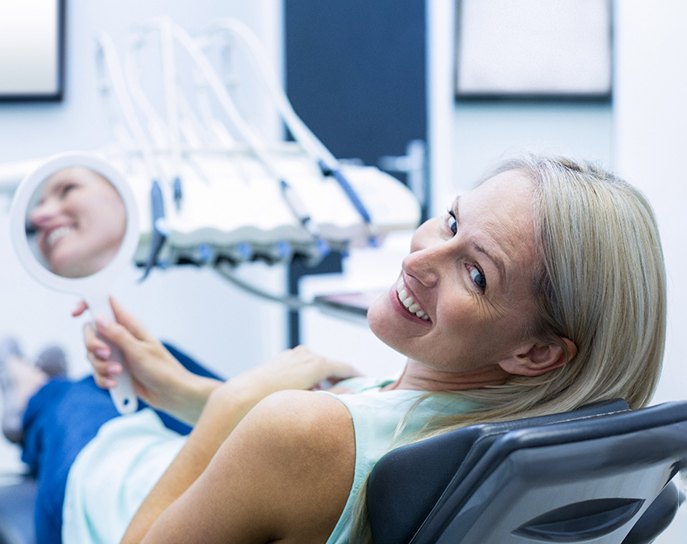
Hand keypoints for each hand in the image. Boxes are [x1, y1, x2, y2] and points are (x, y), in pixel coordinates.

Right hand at [76, 298, 219, 421]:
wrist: (170, 393)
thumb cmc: (161, 369)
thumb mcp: (139, 351)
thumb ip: (118, 335)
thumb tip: (99, 318)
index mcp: (130, 325)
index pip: (106, 305)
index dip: (89, 304)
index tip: (76, 313)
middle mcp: (121, 337)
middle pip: (91, 332)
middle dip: (93, 346)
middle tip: (107, 355)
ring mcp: (116, 354)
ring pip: (92, 355)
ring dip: (101, 366)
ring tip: (119, 373)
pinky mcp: (114, 370)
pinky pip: (97, 372)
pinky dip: (103, 379)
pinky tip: (115, 384)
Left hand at [211, 345, 360, 409]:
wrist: (235, 401)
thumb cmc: (273, 405)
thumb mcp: (308, 404)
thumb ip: (334, 398)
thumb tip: (352, 393)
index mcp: (317, 363)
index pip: (347, 368)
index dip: (360, 378)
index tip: (371, 389)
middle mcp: (306, 354)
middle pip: (332, 367)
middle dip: (342, 381)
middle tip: (350, 400)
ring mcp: (291, 356)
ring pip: (316, 368)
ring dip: (324, 382)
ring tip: (325, 403)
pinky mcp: (279, 361)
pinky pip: (302, 369)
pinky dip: (309, 380)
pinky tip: (303, 398)